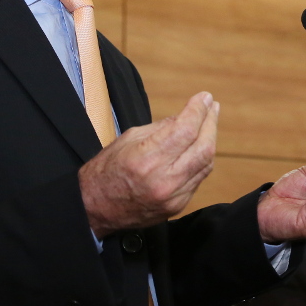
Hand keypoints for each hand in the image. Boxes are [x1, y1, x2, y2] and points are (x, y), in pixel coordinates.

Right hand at [78, 92, 217, 237]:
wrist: (94, 208)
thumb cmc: (107, 169)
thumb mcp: (129, 138)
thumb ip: (162, 128)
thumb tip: (187, 116)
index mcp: (146, 160)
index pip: (185, 131)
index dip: (198, 111)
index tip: (204, 97)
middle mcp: (163, 181)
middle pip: (203, 148)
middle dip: (210, 123)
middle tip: (211, 106)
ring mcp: (173, 197)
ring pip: (206, 164)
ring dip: (210, 140)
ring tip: (209, 122)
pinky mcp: (178, 206)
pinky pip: (198, 178)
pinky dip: (201, 160)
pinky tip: (199, 147)